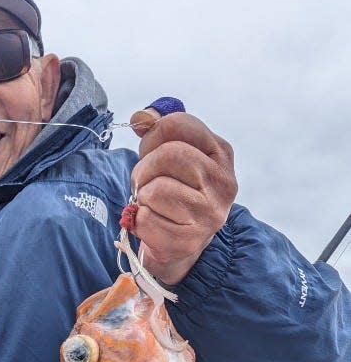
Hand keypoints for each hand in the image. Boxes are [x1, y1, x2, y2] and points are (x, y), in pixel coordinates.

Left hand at [128, 109, 236, 285]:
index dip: (153, 136)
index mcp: (221, 154)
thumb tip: (140, 117)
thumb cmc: (175, 193)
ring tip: (151, 203)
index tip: (150, 149)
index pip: (178, 125)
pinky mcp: (188, 241)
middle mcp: (223, 183)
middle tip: (145, 181)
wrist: (180, 244)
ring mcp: (208, 215)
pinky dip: (139, 221)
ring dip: (142, 196)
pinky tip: (152, 223)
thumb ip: (157, 131)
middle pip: (168, 155)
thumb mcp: (173, 157)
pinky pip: (146, 220)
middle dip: (145, 168)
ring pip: (156, 190)